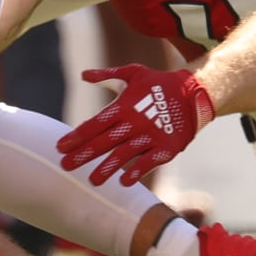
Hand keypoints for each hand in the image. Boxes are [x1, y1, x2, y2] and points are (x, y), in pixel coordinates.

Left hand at [57, 64, 214, 186]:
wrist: (195, 92)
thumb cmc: (160, 83)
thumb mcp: (134, 73)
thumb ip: (108, 75)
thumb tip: (84, 74)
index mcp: (124, 106)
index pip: (95, 124)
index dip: (77, 136)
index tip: (60, 146)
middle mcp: (135, 123)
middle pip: (104, 142)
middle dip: (83, 155)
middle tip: (65, 166)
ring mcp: (151, 136)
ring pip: (124, 155)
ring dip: (107, 168)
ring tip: (92, 180)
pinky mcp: (167, 147)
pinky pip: (150, 162)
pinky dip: (138, 171)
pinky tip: (125, 181)